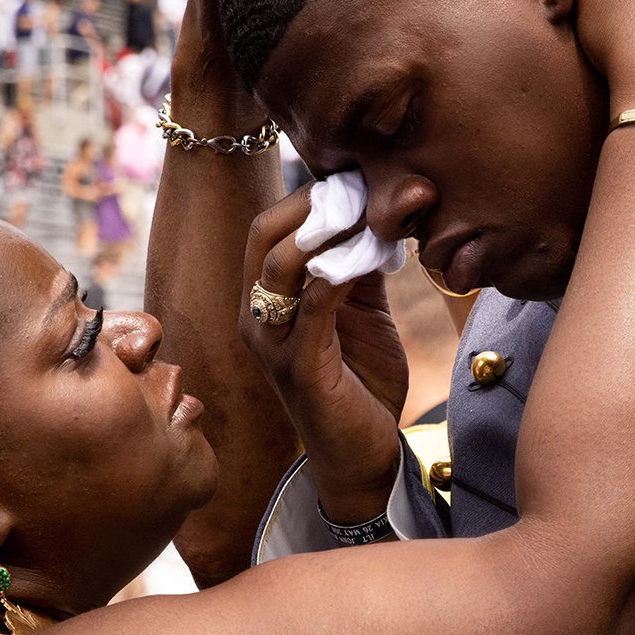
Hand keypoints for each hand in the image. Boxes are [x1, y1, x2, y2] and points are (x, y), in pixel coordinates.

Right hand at [240, 187, 407, 525]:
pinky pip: (313, 306)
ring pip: (280, 265)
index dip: (309, 196)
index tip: (358, 175)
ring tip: (371, 211)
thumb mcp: (361, 313)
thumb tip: (379, 214)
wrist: (363, 459)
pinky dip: (340, 273)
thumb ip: (360, 267)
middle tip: (362, 185)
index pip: (268, 228)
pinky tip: (373, 256)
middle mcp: (256, 318)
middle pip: (263, 235)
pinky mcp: (299, 369)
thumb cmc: (360, 385)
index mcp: (265, 301)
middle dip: (311, 202)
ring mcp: (272, 344)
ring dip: (328, 230)